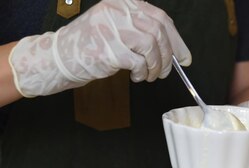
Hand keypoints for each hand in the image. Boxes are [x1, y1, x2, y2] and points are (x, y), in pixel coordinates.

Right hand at [9, 0, 190, 96]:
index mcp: (123, 2)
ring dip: (156, 67)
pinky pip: (139, 63)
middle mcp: (118, 11)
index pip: (160, 18)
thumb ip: (143, 31)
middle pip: (159, 32)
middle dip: (168, 56)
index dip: (176, 40)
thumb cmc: (92, 45)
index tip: (184, 57)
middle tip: (164, 71)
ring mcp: (113, 29)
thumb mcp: (117, 27)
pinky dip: (143, 73)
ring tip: (149, 75)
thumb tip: (177, 51)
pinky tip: (136, 76)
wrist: (61, 57)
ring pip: (152, 47)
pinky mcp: (110, 49)